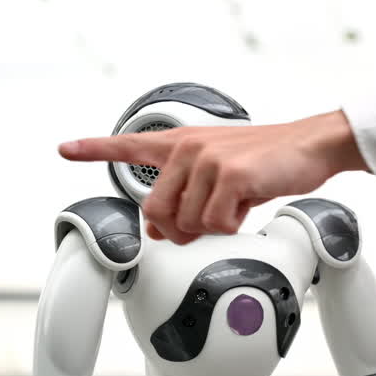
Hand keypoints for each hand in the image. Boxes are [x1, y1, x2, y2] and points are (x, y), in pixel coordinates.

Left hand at [58, 111, 367, 244]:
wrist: (308, 145)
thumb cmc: (267, 159)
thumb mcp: (221, 172)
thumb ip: (186, 194)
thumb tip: (162, 231)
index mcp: (182, 143)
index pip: (130, 144)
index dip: (95, 149)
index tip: (66, 148)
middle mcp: (188, 147)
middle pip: (157, 212)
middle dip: (181, 229)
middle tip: (209, 221)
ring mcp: (207, 159)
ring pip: (187, 223)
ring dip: (213, 227)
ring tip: (235, 205)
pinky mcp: (230, 174)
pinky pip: (215, 223)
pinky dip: (233, 226)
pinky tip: (247, 205)